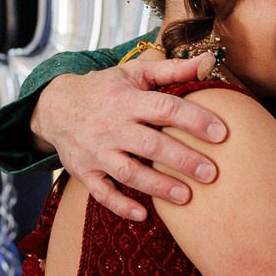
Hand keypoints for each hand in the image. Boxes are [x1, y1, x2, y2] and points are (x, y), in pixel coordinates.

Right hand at [29, 54, 227, 220]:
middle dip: (182, 160)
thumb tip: (209, 61)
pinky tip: (143, 215)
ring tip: (187, 197)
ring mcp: (96, 151)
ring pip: (129, 172)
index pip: (165, 108)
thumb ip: (172, 70)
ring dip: (158, 186)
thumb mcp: (134, 73)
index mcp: (126, 100)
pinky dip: (121, 205)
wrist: (55, 106)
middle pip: (151, 145)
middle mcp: (111, 126)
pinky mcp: (85, 172)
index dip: (194, 120)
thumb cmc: (103, 90)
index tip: (221, 133)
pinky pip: (102, 193)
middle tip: (212, 173)